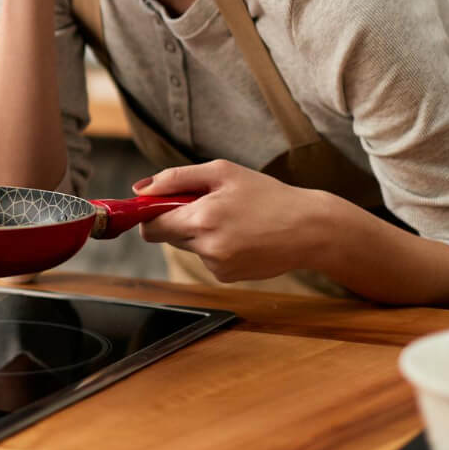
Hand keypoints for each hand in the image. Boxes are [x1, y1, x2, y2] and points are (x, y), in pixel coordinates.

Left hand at [133, 160, 339, 282]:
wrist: (309, 229)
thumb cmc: (267, 195)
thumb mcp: (222, 172)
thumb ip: (175, 178)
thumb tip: (139, 189)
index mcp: (202, 219)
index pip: (150, 227)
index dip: (149, 214)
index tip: (157, 205)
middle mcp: (207, 248)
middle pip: (166, 237)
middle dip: (176, 221)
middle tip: (206, 205)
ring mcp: (217, 266)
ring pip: (188, 246)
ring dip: (199, 233)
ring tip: (232, 219)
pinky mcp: (227, 277)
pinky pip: (207, 258)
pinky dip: (216, 247)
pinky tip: (241, 236)